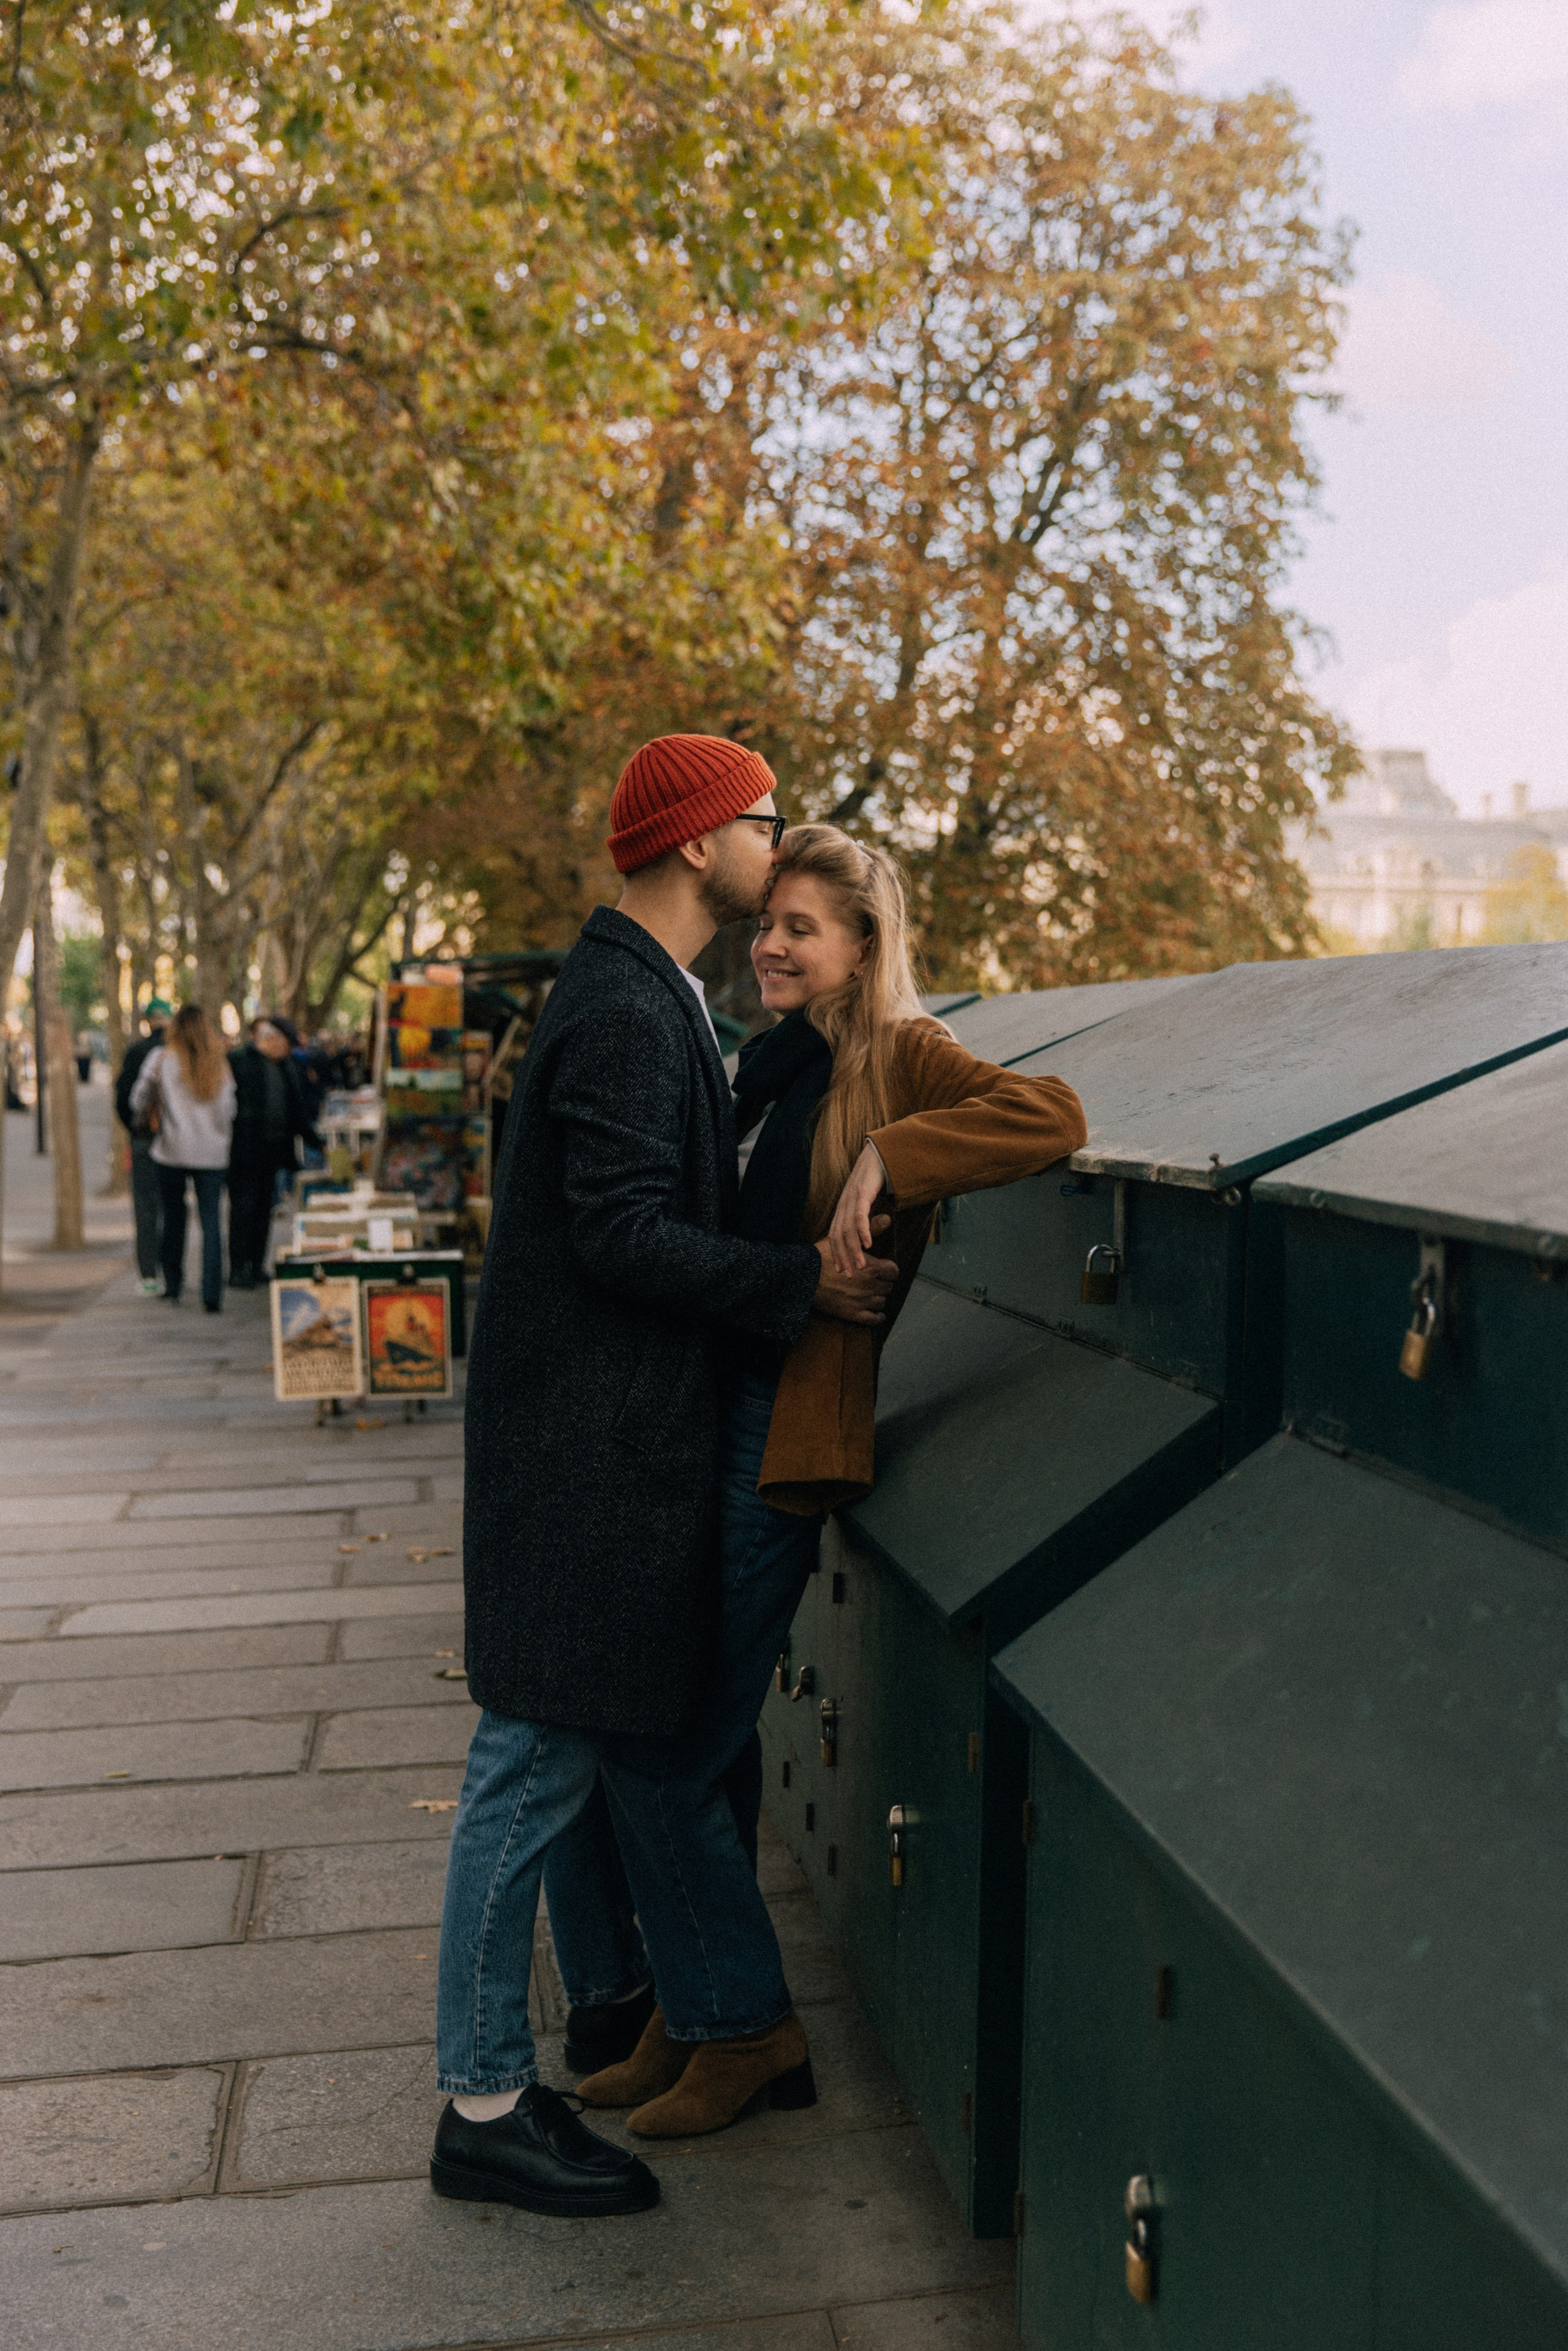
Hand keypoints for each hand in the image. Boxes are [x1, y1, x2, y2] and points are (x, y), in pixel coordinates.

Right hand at [813, 1224, 895, 1324]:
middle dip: (883, 1283)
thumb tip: (888, 1218)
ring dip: (879, 1297)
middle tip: (875, 1281)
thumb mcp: (846, 1240)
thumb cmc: (822, 1257)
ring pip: (882, 1302)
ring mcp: (863, 1301)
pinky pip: (874, 1319)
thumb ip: (870, 1230)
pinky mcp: (854, 1314)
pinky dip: (878, 1317)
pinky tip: (877, 1313)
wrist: (804, 1277)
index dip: (889, 1270)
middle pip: (888, 1287)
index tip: (883, 1269)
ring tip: (872, 1294)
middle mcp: (871, 1286)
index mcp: (872, 1268)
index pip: (893, 1271)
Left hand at [826, 1142, 891, 1274]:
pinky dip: (863, 1231)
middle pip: (838, 1236)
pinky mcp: (862, 1190)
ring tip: (861, 1266)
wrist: (880, 1151)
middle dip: (843, 1257)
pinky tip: (868, 1245)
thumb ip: (866, 1216)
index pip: (835, 1235)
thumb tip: (869, 1234)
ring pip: (848, 1229)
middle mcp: (844, 1203)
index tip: (842, 1270)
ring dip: (854, 1249)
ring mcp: (852, 1196)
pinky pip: (860, 1214)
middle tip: (849, 1275)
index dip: (837, 1253)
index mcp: (844, 1207)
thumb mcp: (869, 1200)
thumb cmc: (876, 1177)